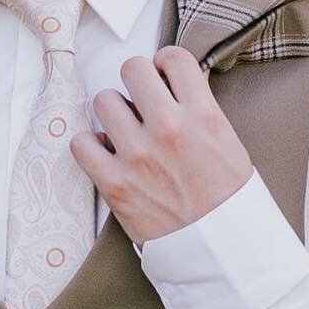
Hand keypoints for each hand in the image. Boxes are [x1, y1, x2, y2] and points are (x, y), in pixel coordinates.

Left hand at [71, 47, 253, 246]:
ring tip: (124, 131)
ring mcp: (138, 155)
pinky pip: (81, 143)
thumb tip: (177, 81)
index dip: (165, 64)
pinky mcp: (114, 183)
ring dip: (112, 113)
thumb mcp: (228, 142)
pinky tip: (107, 154)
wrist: (220, 250)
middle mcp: (168, 129)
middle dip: (136, 82)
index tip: (163, 76)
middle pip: (132, 69)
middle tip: (141, 101)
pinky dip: (90, 146)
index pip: (173, 58)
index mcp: (203, 115)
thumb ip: (201, 108)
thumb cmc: (227, 199)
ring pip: (103, 101)